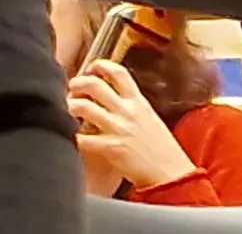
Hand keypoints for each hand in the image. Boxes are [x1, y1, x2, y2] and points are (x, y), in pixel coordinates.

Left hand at [69, 61, 194, 190]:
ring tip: (69, 110)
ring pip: (82, 107)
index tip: (90, 69)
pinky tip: (70, 135)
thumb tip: (108, 92)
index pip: (118, 73)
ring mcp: (118, 129)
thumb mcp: (150, 118)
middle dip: (77, 84)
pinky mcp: (111, 148)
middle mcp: (128, 112)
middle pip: (93, 84)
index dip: (100, 65)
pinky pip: (82, 138)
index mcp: (139, 103)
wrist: (173, 175)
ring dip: (70, 106)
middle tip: (72, 90)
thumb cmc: (161, 150)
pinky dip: (71, 135)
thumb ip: (131, 104)